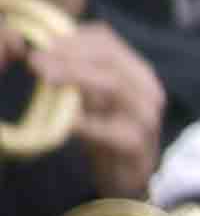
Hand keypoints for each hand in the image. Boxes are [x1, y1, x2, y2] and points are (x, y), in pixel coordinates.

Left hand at [16, 21, 167, 199]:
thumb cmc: (107, 133)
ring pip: (112, 85)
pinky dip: (82, 122)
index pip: (108, 42)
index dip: (72, 39)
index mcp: (138, 74)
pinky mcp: (136, 144)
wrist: (128, 177)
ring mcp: (146, 117)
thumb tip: (45, 51)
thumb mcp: (93, 96)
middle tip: (34, 60)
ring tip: (43, 78)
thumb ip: (78, 74)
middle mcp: (148, 91)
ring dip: (73, 77)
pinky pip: (107, 129)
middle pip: (109, 59)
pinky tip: (63, 120)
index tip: (42, 44)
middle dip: (68, 56)